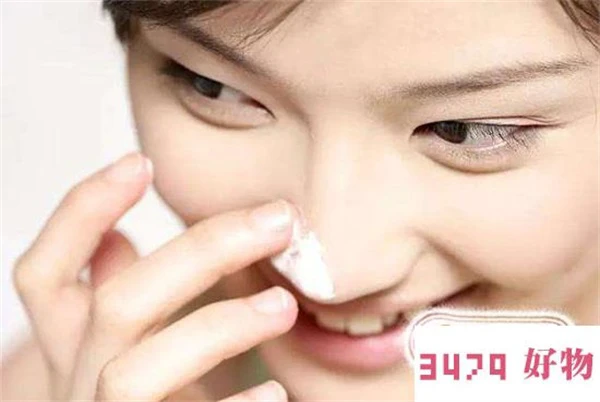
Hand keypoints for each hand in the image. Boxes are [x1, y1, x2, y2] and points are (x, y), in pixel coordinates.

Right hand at [13, 152, 297, 400]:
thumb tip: (117, 241)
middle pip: (115, 305)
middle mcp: (77, 388)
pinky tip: (275, 395)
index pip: (43, 275)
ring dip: (218, 326)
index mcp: (73, 352)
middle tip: (278, 220)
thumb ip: (123, 302)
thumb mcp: (130, 351)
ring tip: (283, 304)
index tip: (139, 162)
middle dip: (202, 251)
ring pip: (138, 371)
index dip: (80, 214)